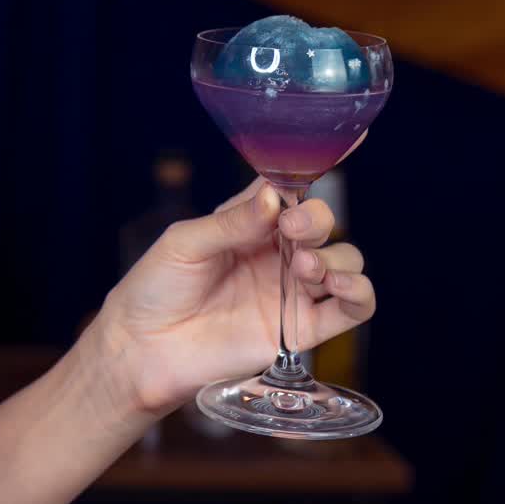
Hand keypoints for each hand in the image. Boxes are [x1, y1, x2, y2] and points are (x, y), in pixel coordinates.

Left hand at [91, 177, 376, 418]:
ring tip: (303, 265)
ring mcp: (291, 290)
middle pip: (321, 224)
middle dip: (316, 220)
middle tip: (292, 229)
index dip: (308, 175)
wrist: (144, 349)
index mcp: (247, 223)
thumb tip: (273, 197)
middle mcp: (275, 253)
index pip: (287, 191)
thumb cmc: (155, 289)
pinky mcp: (303, 329)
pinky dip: (359, 293)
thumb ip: (231, 222)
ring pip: (345, 261)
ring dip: (337, 257)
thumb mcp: (185, 244)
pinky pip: (351, 309)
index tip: (333, 154)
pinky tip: (340, 286)